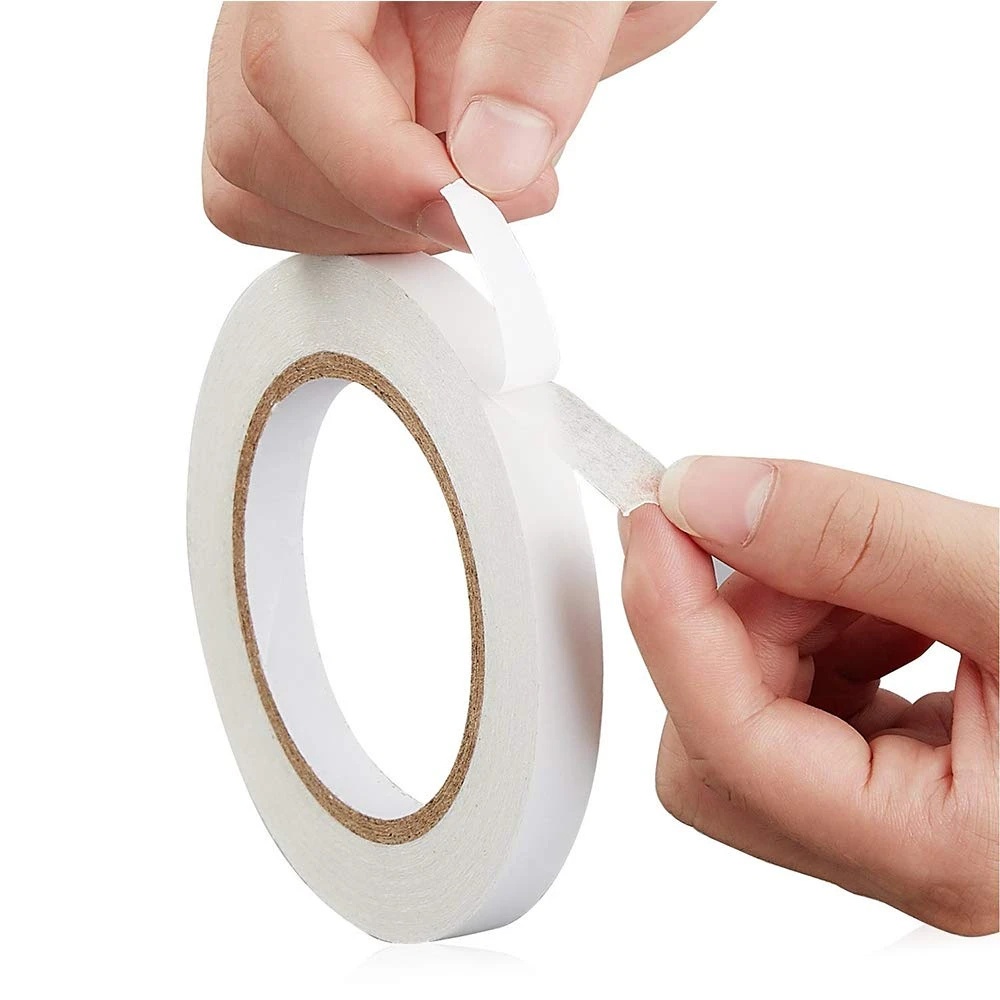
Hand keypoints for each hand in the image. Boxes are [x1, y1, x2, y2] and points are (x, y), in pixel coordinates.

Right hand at [203, 2, 711, 252]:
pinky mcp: (319, 122)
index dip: (371, 164)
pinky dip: (370, 233)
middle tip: (499, 194)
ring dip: (376, 227)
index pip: (288, 61)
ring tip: (478, 188)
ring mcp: (300, 67)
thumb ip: (545, 44)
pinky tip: (442, 199)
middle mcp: (291, 8)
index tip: (469, 213)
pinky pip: (293, 207)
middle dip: (383, 205)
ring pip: (259, 189)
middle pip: (255, 143)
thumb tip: (490, 165)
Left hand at [620, 456, 998, 934]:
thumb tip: (711, 496)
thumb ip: (857, 537)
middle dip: (730, 622)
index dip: (673, 615)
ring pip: (748, 716)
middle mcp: (903, 854)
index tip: (657, 510)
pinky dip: (814, 627)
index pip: (728, 741)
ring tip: (862, 567)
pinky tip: (879, 597)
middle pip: (717, 741)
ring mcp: (897, 817)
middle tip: (780, 533)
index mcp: (941, 846)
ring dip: (777, 618)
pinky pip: (799, 699)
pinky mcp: (900, 773)